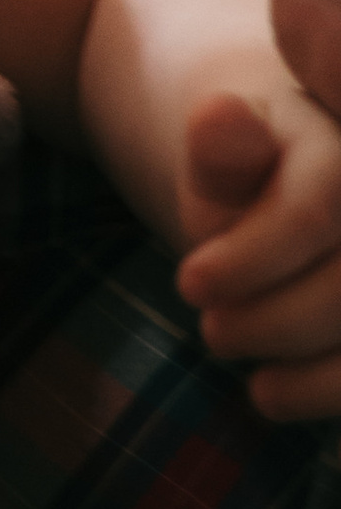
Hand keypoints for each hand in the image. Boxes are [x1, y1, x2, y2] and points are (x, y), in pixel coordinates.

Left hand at [176, 77, 340, 421]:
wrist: (293, 197)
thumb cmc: (251, 177)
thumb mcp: (223, 153)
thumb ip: (220, 146)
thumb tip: (219, 116)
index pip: (313, 210)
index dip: (250, 258)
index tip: (190, 285)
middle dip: (266, 319)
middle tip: (210, 327)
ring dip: (294, 361)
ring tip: (230, 345)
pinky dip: (318, 393)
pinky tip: (268, 392)